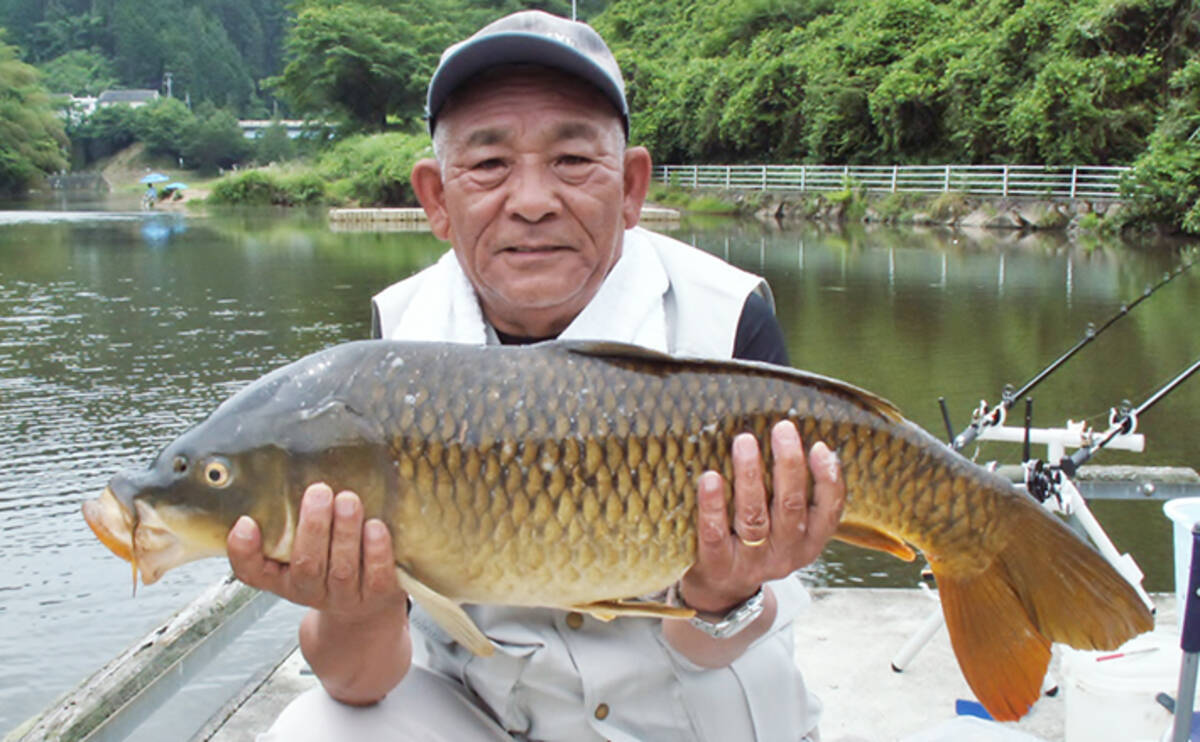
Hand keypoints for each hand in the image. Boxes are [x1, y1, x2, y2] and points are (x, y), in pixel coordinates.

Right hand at [227, 482, 406, 623]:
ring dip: (345, 532)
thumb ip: (286, 521)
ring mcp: (345, 596)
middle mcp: (310, 590)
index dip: (244, 551)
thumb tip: (280, 481)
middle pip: (306, 566)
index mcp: (282, 577)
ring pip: (342, 569)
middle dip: (313, 527)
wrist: (365, 604)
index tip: (246, 522)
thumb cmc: (328, 562)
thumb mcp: (299, 545)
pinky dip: (377, 551)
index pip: (252, 572)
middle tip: (319, 492)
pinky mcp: (378, 596)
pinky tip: (376, 527)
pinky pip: (377, 578)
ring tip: (348, 501)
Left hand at [680, 420, 844, 614]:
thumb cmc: (756, 541)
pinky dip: (713, 505)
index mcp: (808, 542)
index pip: (829, 511)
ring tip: (745, 441)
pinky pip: (715, 533)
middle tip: (782, 429)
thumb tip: (796, 439)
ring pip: (754, 516)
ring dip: (750, 475)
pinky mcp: (718, 566)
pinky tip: (709, 478)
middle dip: (789, 464)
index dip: (828, 479)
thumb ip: (793, 492)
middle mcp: (784, 553)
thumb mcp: (785, 525)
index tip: (819, 447)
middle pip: (790, 506)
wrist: (720, 590)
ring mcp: (751, 562)